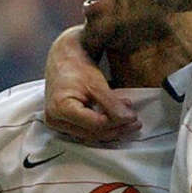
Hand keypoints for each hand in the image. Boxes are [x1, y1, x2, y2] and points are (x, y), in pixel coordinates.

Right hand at [44, 26, 139, 141]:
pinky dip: (102, 125)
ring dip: (111, 128)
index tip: (134, 117)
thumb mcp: (97, 84)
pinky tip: (117, 119)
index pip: (95, 124)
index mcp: (61, 108)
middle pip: (92, 132)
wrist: (64, 58)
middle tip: (135, 123)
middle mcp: (55, 119)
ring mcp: (57, 123)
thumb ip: (112, 104)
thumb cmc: (78, 67)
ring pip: (90, 134)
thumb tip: (129, 119)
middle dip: (116, 129)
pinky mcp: (63, 123)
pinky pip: (85, 130)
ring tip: (129, 121)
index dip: (116, 122)